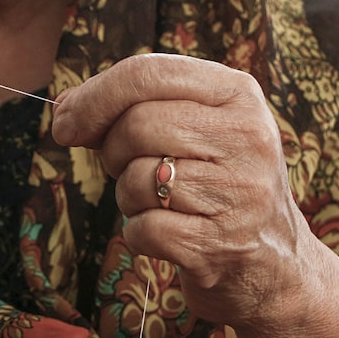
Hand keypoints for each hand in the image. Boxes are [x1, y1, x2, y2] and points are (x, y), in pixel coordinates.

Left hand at [51, 53, 320, 327]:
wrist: (273, 265)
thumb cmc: (215, 186)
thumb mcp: (195, 130)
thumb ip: (135, 108)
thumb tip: (65, 110)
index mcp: (238, 94)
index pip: (147, 72)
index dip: (93, 97)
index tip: (65, 123)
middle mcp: (247, 137)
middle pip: (137, 125)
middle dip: (112, 152)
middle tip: (127, 170)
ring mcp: (239, 193)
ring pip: (136, 179)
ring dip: (128, 197)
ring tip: (161, 204)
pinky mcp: (220, 245)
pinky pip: (142, 228)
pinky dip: (140, 234)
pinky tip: (169, 236)